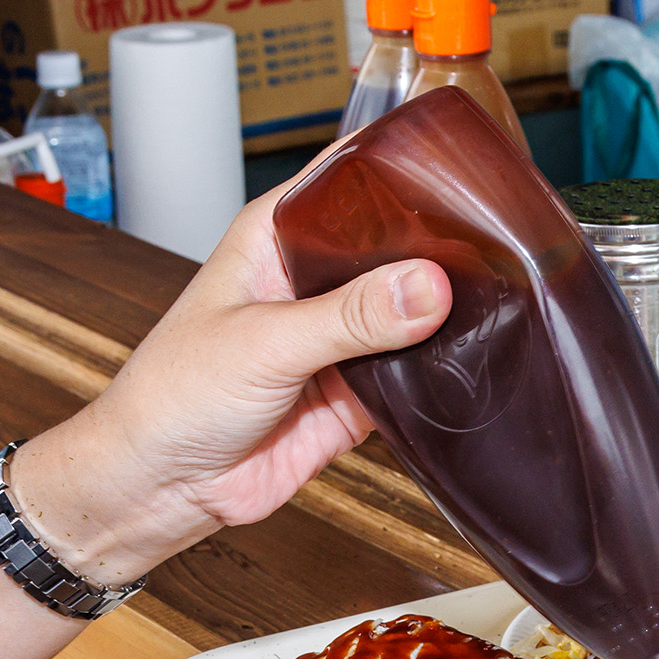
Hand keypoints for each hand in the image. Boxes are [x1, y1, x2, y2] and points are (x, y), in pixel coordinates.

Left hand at [10, 181, 452, 584]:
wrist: (164, 486)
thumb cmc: (175, 395)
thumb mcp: (265, 342)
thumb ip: (350, 316)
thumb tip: (427, 286)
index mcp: (277, 237)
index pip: (349, 181)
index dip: (401, 172)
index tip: (460, 177)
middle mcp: (312, 281)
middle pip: (393, 248)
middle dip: (438, 251)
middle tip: (493, 252)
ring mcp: (339, 338)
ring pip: (410, 313)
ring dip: (444, 316)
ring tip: (494, 305)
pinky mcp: (358, 393)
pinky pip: (413, 375)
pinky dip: (438, 373)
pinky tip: (467, 365)